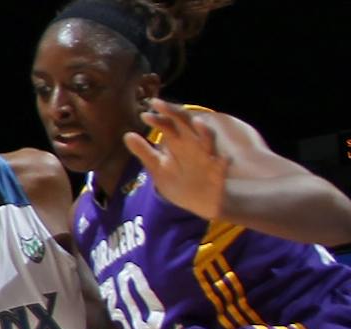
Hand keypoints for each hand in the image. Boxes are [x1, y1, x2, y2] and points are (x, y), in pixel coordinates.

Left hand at [123, 99, 226, 218]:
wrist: (198, 202)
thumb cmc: (178, 181)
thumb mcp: (157, 167)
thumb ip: (144, 152)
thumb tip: (127, 135)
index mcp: (178, 143)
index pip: (169, 125)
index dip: (158, 119)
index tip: (144, 115)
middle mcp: (193, 145)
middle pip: (186, 124)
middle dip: (175, 114)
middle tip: (159, 104)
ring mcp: (207, 157)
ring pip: (208, 140)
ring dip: (204, 132)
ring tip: (197, 122)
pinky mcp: (218, 172)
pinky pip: (222, 165)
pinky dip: (223, 161)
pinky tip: (224, 159)